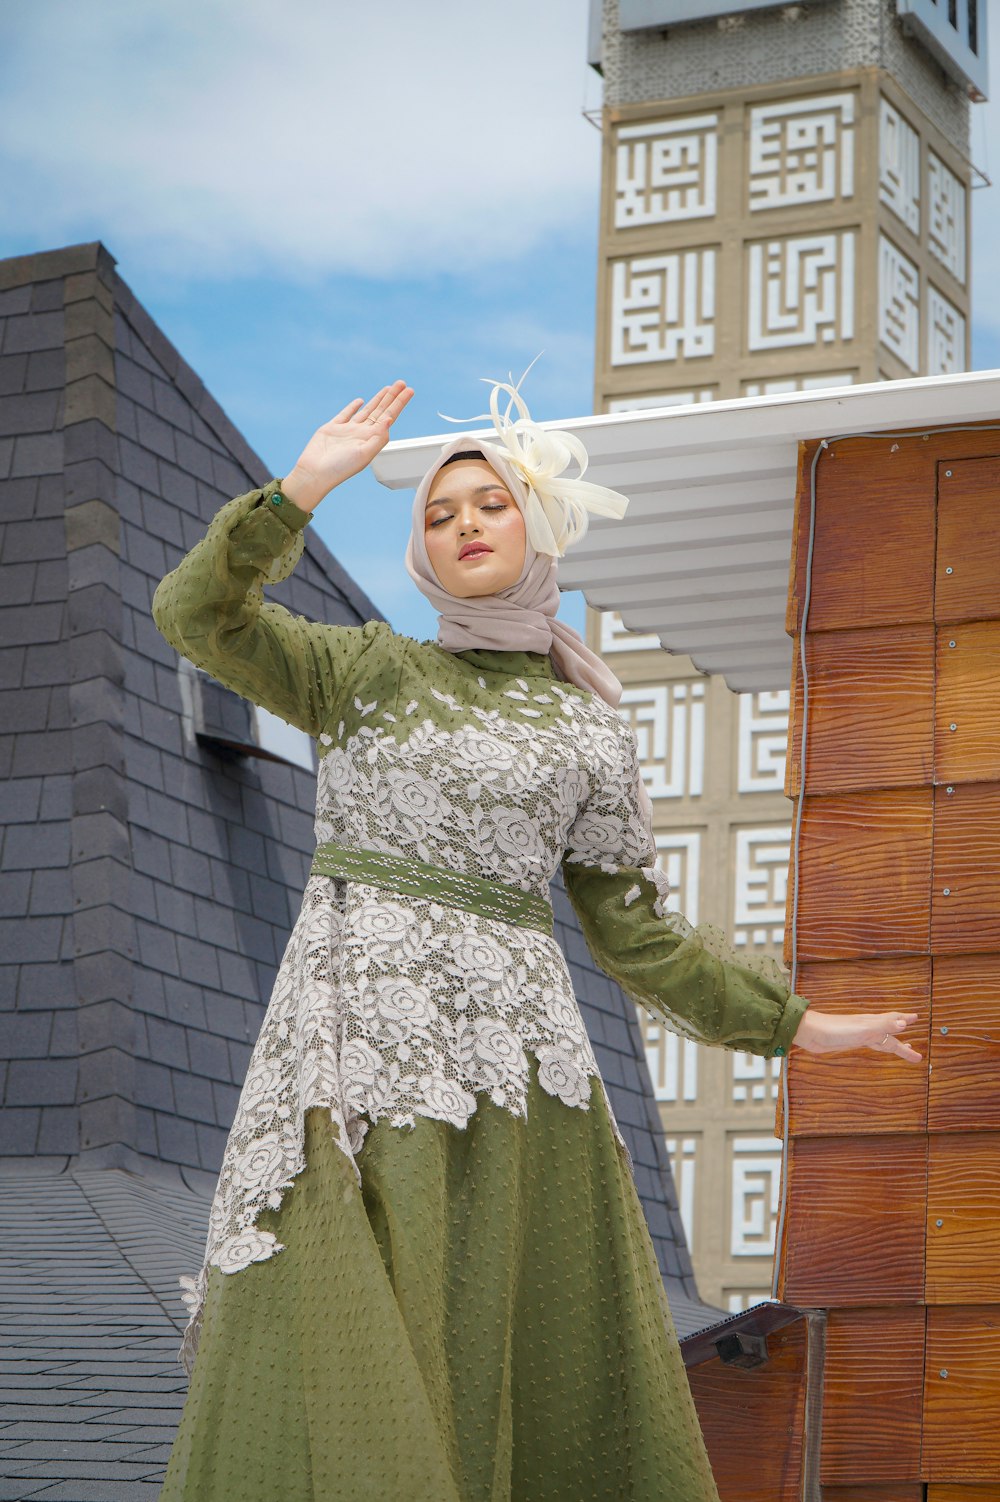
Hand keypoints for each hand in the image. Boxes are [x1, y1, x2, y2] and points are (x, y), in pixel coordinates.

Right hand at [282, 380, 413, 511]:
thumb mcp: (364, 454)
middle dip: (392, 397)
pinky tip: (360, 401)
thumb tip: (389, 420)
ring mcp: (348, 430)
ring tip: (388, 388)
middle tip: (402, 383)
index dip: (399, 403)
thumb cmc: (340, 468)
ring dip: (378, 399)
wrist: (315, 472)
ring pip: (366, 410)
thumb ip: (378, 438)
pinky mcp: (333, 428)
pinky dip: (353, 407)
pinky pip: (346, 414)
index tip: (409, 390)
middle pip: (381, 411)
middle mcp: (362, 434)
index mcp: (371, 439)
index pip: (389, 416)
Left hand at [792, 1009, 921, 1063]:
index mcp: (872, 1023)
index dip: (905, 1020)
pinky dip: (880, 1045)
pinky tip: (877, 1046)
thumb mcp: (862, 1029)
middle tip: (916, 1045)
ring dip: (894, 1043)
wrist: (811, 1033)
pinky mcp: (850, 1042)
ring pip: (882, 1039)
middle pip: (890, 1032)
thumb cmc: (835, 1029)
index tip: (917, 1018)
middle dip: (903, 1037)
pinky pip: (872, 1044)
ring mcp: (859, 1034)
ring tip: (906, 1047)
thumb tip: (903, 1024)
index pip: (893, 1021)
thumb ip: (882, 1027)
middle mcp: (868, 1027)